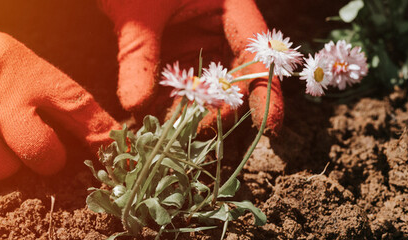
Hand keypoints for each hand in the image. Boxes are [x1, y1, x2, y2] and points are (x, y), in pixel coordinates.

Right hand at [0, 2, 119, 187]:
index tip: (114, 149)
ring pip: (2, 172)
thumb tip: (98, 130)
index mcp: (23, 78)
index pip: (77, 108)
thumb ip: (51, 93)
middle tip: (29, 143)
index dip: (101, 134)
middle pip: (43, 156)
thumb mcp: (15, 58)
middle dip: (45, 157)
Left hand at [99, 0, 283, 135]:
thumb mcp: (137, 11)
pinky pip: (178, 87)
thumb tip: (135, 106)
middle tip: (195, 134)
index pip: (257, 52)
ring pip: (205, 88)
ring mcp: (198, 42)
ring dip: (189, 113)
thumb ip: (138, 55)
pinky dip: (166, 106)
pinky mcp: (175, 53)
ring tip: (167, 133)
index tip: (272, 127)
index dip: (267, 91)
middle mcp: (220, 28)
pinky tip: (150, 122)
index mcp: (230, 6)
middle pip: (235, 77)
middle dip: (218, 110)